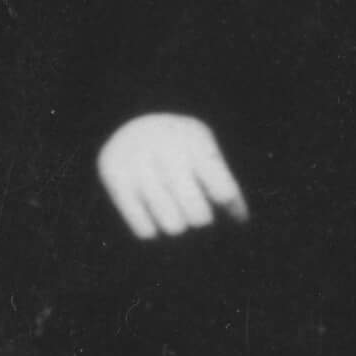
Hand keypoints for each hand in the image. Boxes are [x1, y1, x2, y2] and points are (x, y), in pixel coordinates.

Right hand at [97, 113, 249, 239]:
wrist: (129, 124)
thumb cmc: (180, 148)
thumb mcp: (205, 152)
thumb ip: (224, 184)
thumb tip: (241, 220)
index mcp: (195, 139)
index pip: (223, 193)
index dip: (229, 208)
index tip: (224, 204)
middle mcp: (166, 148)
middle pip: (199, 216)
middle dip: (201, 217)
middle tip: (194, 207)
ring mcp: (138, 163)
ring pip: (173, 227)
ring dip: (177, 224)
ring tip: (172, 209)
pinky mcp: (115, 179)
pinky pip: (145, 231)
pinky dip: (152, 228)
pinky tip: (151, 212)